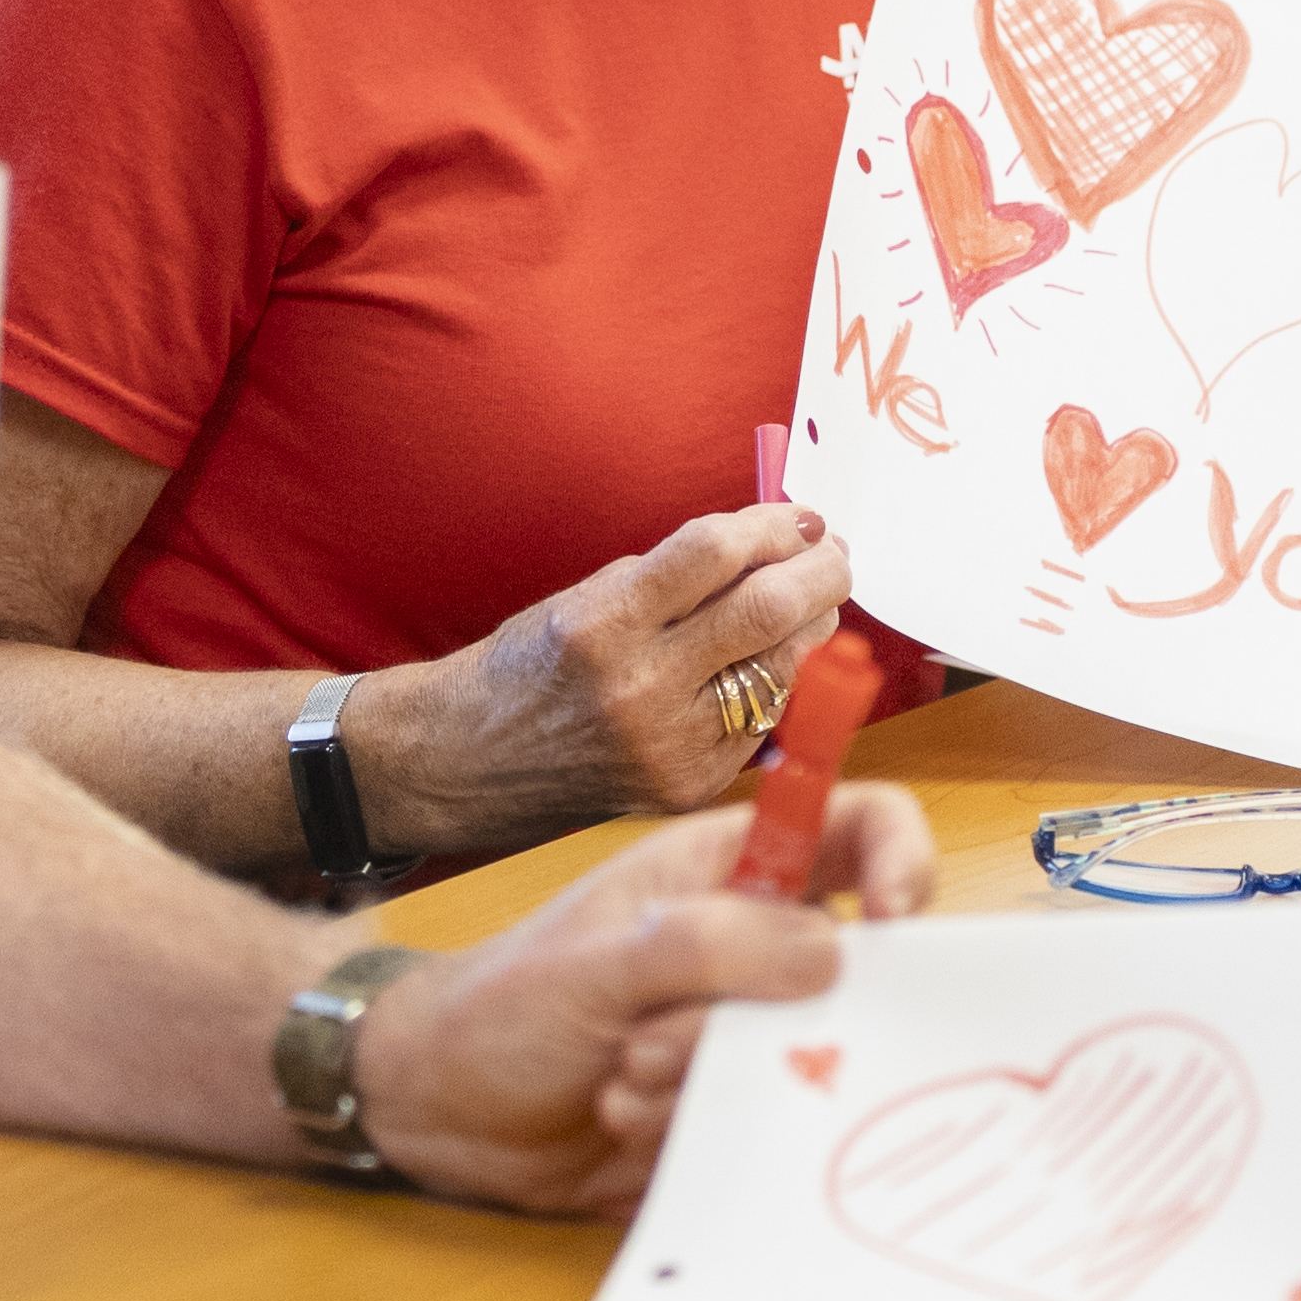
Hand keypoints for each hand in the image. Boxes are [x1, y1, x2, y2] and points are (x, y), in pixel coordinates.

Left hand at [348, 788, 937, 1216]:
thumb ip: (706, 945)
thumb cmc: (501, 1005)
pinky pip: (773, 1122)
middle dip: (771, 1018)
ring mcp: (748, 1027)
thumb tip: (832, 951)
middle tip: (661, 1039)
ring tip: (621, 1080)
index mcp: (733, 868)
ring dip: (711, 1080)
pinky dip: (701, 1128)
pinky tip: (623, 1118)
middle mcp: (757, 943)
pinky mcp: (734, 1103)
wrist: (437, 1107)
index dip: (902, 858)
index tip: (895, 920)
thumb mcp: (595, 962)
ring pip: (810, 1057)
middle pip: (853, 967)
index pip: (859, 827)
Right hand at [388, 506, 852, 856]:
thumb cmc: (531, 665)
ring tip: (814, 600)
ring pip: (781, 670)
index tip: (798, 515)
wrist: (468, 760)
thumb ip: (675, 576)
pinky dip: (777, 683)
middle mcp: (638, 687)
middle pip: (766, 611)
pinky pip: (761, 721)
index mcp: (602, 624)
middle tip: (832, 550)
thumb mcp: (586, 598)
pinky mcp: (687, 786)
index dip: (772, 525)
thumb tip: (771, 546)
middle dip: (819, 571)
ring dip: (811, 626)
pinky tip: (774, 659)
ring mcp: (668, 746)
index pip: (714, 553)